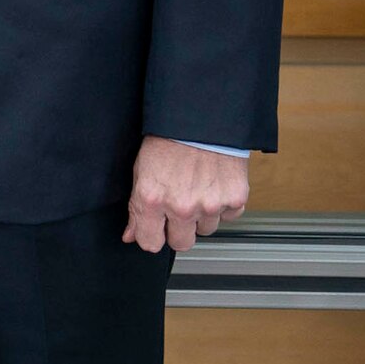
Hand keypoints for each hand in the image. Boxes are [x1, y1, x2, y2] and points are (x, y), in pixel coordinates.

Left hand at [121, 136, 247, 253]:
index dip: (151, 237)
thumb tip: (131, 234)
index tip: (153, 230)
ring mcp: (210, 205)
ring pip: (205, 230)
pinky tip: (213, 184)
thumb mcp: (140, 170)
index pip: (150, 244)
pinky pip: (228, 216)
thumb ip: (136, 208)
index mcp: (152, 200)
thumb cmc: (167, 139)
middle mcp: (181, 207)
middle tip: (177, 210)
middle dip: (177, 231)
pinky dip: (222, 205)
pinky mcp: (234, 200)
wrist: (201, 119)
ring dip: (201, 216)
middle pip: (181, 244)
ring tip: (196, 189)